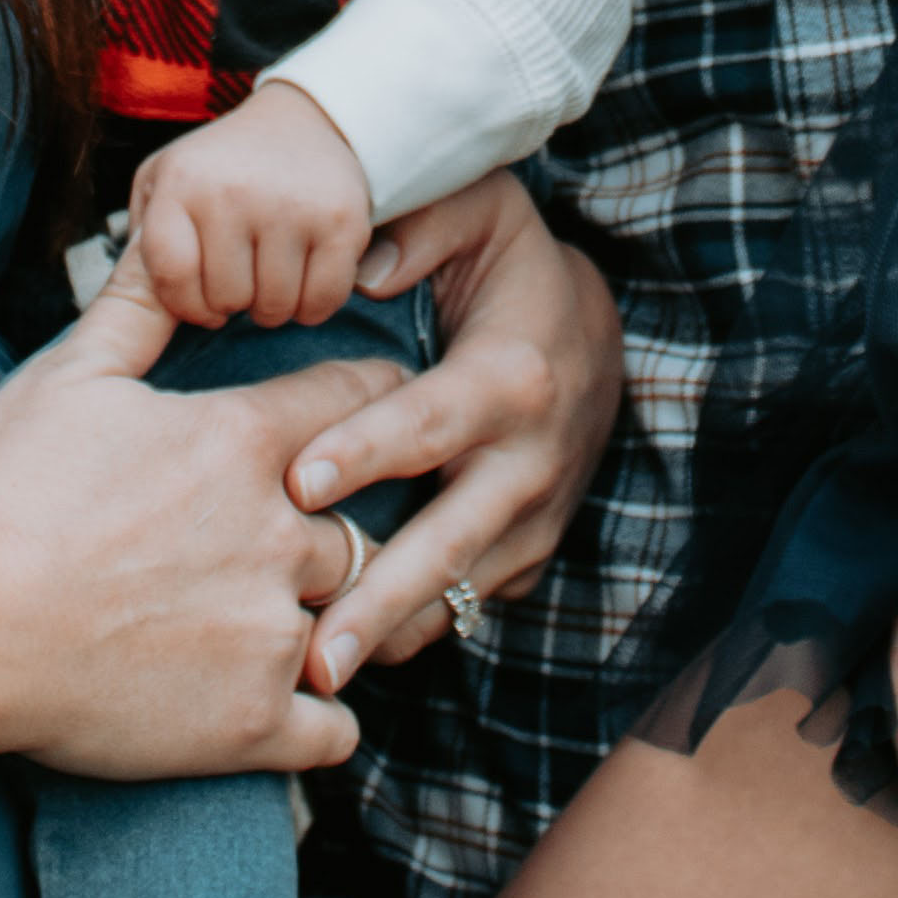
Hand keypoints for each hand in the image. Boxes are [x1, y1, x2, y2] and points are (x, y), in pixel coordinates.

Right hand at [0, 265, 399, 782]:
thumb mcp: (69, 375)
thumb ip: (139, 307)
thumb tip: (166, 234)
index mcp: (240, 443)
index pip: (361, 402)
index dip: (372, 404)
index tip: (377, 414)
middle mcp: (278, 533)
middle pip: (357, 526)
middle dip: (326, 537)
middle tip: (279, 552)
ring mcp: (270, 634)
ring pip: (347, 624)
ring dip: (318, 626)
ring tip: (261, 633)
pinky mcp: (252, 724)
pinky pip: (335, 729)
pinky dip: (313, 722)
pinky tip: (270, 707)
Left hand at [129, 85, 380, 327]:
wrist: (302, 120)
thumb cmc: (220, 168)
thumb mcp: (162, 185)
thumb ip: (139, 247)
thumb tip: (125, 322)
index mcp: (182, 182)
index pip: (172, 277)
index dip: (186, 304)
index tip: (200, 298)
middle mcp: (233, 191)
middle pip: (227, 299)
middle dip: (233, 301)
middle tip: (243, 271)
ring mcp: (291, 205)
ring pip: (275, 308)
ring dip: (273, 304)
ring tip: (270, 268)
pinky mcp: (341, 221)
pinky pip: (322, 302)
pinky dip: (313, 305)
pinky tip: (304, 274)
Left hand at [275, 170, 620, 687]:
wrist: (596, 333)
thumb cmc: (511, 266)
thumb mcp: (483, 213)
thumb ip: (423, 225)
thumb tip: (361, 271)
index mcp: (511, 378)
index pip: (430, 422)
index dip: (367, 450)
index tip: (301, 480)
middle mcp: (530, 460)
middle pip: (449, 541)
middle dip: (381, 599)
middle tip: (315, 655)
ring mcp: (533, 519)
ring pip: (458, 594)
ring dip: (391, 636)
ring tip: (315, 684)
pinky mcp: (525, 555)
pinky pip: (466, 605)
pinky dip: (412, 632)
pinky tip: (349, 659)